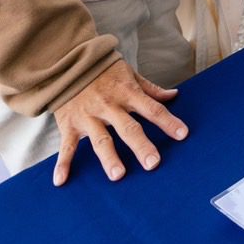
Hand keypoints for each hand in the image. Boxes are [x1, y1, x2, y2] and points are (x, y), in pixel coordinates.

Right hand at [52, 59, 187, 186]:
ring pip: (100, 140)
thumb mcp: (129, 74)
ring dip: (109, 158)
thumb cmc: (103, 70)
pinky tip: (62, 181)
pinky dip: (63, 163)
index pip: (152, 109)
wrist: (68, 62)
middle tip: (153, 164)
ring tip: (118, 176)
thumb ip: (151, 89)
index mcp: (127, 93)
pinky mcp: (69, 124)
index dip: (168, 121)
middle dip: (141, 146)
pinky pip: (66, 146)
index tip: (182, 135)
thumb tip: (174, 95)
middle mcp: (109, 106)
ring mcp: (88, 116)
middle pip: (128, 128)